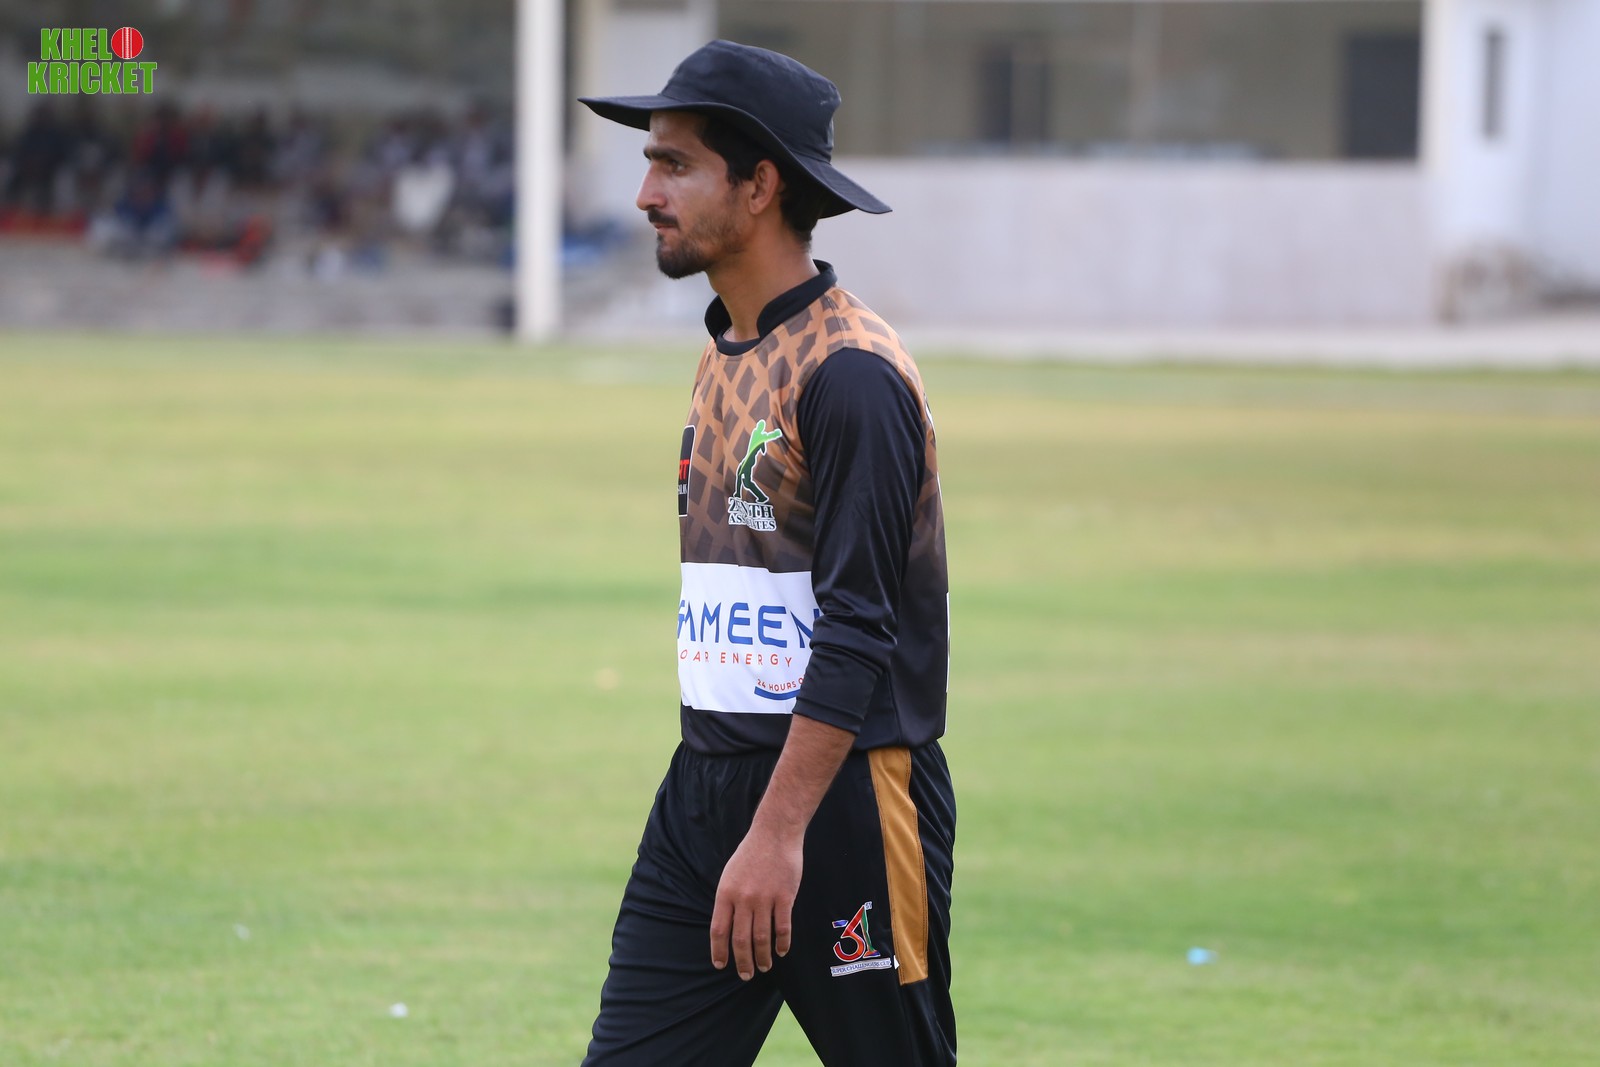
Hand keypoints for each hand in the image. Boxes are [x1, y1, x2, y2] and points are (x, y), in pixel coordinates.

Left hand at [710, 826, 802, 979]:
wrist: (774, 833)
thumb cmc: (751, 854)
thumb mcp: (730, 875)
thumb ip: (728, 901)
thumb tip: (728, 928)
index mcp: (725, 893)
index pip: (719, 930)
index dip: (719, 951)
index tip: (721, 965)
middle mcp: (743, 899)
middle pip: (741, 939)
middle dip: (743, 962)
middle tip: (746, 975)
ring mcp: (765, 898)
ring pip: (762, 938)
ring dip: (762, 957)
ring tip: (764, 967)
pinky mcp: (785, 897)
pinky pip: (783, 927)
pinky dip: (782, 943)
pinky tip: (782, 951)